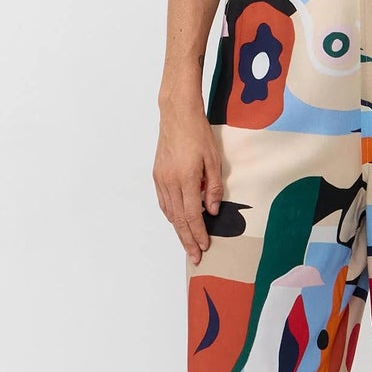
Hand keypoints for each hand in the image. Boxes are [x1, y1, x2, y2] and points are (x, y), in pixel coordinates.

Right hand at [153, 101, 222, 265]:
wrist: (177, 115)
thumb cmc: (198, 133)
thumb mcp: (214, 160)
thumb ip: (214, 187)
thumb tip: (213, 210)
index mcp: (187, 178)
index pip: (193, 215)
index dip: (198, 233)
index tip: (204, 246)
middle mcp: (170, 182)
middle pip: (179, 219)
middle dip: (187, 240)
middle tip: (195, 256)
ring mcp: (161, 179)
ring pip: (170, 213)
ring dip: (179, 230)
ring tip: (187, 242)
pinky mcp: (157, 175)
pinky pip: (164, 202)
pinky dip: (171, 215)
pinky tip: (178, 221)